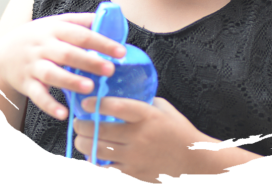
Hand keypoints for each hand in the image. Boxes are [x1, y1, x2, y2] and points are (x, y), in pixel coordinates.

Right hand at [0, 13, 125, 119]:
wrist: (4, 53)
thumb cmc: (40, 37)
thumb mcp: (57, 23)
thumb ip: (82, 22)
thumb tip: (111, 19)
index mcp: (55, 29)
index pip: (81, 34)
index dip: (101, 42)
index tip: (121, 51)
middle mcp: (43, 46)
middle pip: (67, 53)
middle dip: (89, 62)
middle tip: (110, 70)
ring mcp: (33, 65)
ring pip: (52, 74)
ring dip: (71, 81)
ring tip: (90, 88)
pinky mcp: (26, 84)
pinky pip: (37, 96)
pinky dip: (50, 105)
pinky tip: (64, 114)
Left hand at [73, 96, 205, 181]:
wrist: (193, 161)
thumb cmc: (179, 131)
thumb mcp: (164, 109)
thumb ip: (144, 102)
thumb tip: (123, 95)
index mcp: (146, 116)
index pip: (116, 107)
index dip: (97, 104)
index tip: (85, 103)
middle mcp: (138, 136)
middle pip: (101, 131)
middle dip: (83, 126)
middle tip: (78, 122)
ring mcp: (135, 157)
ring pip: (98, 151)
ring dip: (84, 144)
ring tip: (81, 139)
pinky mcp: (133, 174)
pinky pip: (106, 170)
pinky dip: (95, 163)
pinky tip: (92, 157)